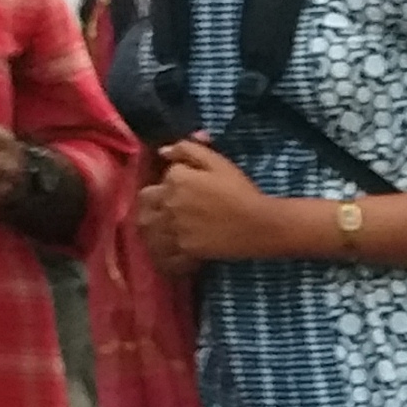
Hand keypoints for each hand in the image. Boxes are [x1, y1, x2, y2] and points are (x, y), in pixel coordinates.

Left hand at [137, 139, 300, 267]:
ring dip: (150, 226)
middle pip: (145, 201)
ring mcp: (175, 228)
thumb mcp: (217, 162)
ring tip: (161, 229)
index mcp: (176, 179)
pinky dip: (163, 256)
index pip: (161, 177)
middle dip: (151, 203)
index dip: (170, 181)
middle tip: (163, 209)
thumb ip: (187, 150)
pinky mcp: (185, 249)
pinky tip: (169, 254)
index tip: (185, 188)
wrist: (261, 224)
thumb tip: (163, 151)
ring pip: (147, 227)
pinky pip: (164, 254)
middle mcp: (169, 202)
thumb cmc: (241, 191)